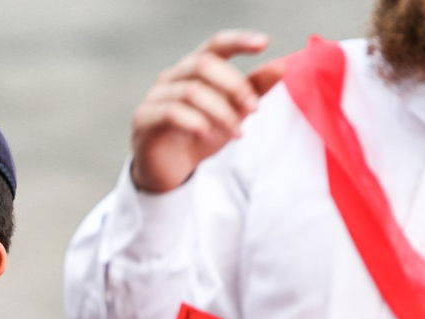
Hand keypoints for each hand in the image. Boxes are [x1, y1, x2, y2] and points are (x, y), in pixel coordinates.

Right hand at [131, 30, 286, 192]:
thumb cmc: (200, 136)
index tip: (264, 44)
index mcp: (193, 69)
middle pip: (203, 64)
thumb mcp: (233, 113)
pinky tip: (207, 134)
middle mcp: (171, 77)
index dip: (238, 41)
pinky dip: (194, 121)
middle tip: (253, 110)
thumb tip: (281, 66)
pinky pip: (170, 112)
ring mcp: (155, 97)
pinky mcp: (143, 119)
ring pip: (191, 91)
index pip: (215, 45)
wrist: (171, 171)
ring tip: (236, 133)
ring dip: (220, 112)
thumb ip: (253, 90)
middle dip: (234, 86)